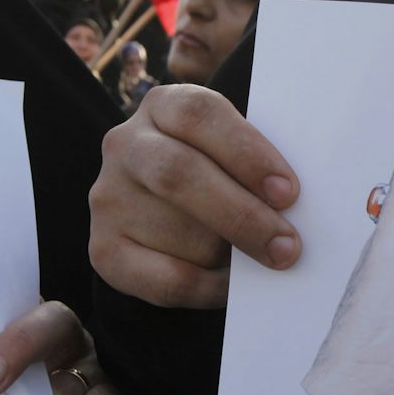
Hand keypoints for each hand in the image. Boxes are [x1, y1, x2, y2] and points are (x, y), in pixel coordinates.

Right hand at [88, 84, 300, 308]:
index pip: (199, 115)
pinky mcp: (103, 250)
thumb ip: (254, 169)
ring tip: (255, 259)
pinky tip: (230, 284)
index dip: (246, 153)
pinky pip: (165, 280)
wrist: (169, 214)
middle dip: (241, 215)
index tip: (288, 193)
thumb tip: (289, 213)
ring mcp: (109, 197)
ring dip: (227, 254)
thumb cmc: (219, 175)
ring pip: (178, 233)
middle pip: (179, 173)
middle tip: (286, 246)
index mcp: (163, 106)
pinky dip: (208, 288)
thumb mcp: (231, 154)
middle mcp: (125, 144)